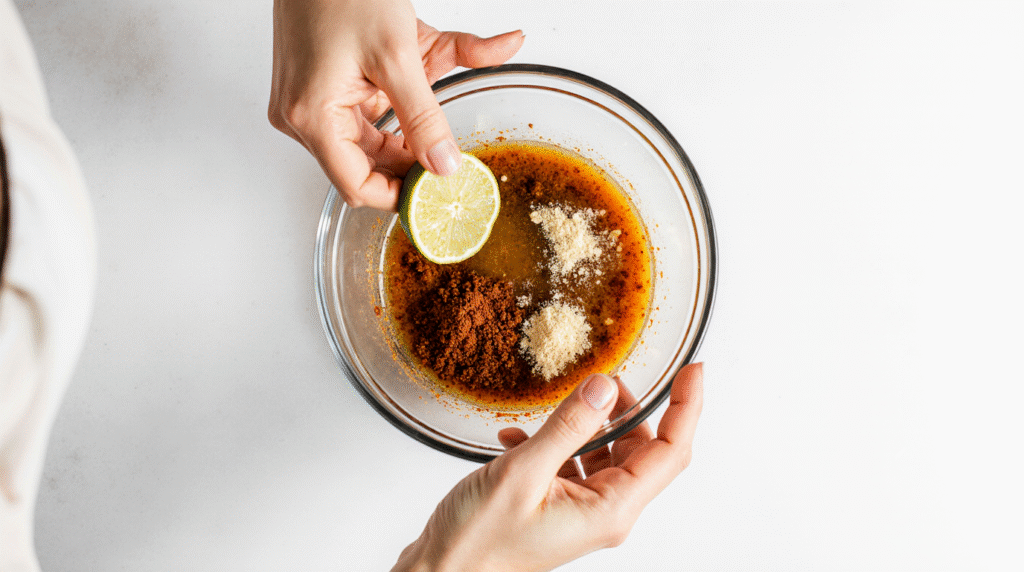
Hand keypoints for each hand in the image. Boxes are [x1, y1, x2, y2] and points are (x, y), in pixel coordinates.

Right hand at [269, 0, 524, 209]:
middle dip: (412, 158)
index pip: (357, 186)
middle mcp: (303, 115)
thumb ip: (425, 118)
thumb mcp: (398, 57)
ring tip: (441, 100)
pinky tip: (425, 75)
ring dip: (410, 123)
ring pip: (372, 135)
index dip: (400, 195)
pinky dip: (400, 100)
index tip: (437, 192)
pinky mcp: (320, 85)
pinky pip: (367, 108)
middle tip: (452, 157)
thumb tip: (444, 165)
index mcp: (313, 117)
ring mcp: (309, 101)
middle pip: (366, 163)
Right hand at [393, 363, 703, 571]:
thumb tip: (604, 387)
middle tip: (604, 377)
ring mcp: (583, 511)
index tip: (693, 369)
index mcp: (610, 509)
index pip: (670, 451)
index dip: (687, 407)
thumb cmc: (478, 540)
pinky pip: (574, 464)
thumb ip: (568, 427)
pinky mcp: (560, 508)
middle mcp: (605, 513)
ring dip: (586, 425)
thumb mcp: (523, 473)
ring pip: (607, 454)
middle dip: (628, 409)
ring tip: (557, 407)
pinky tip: (519, 438)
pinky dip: (554, 443)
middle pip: (643, 450)